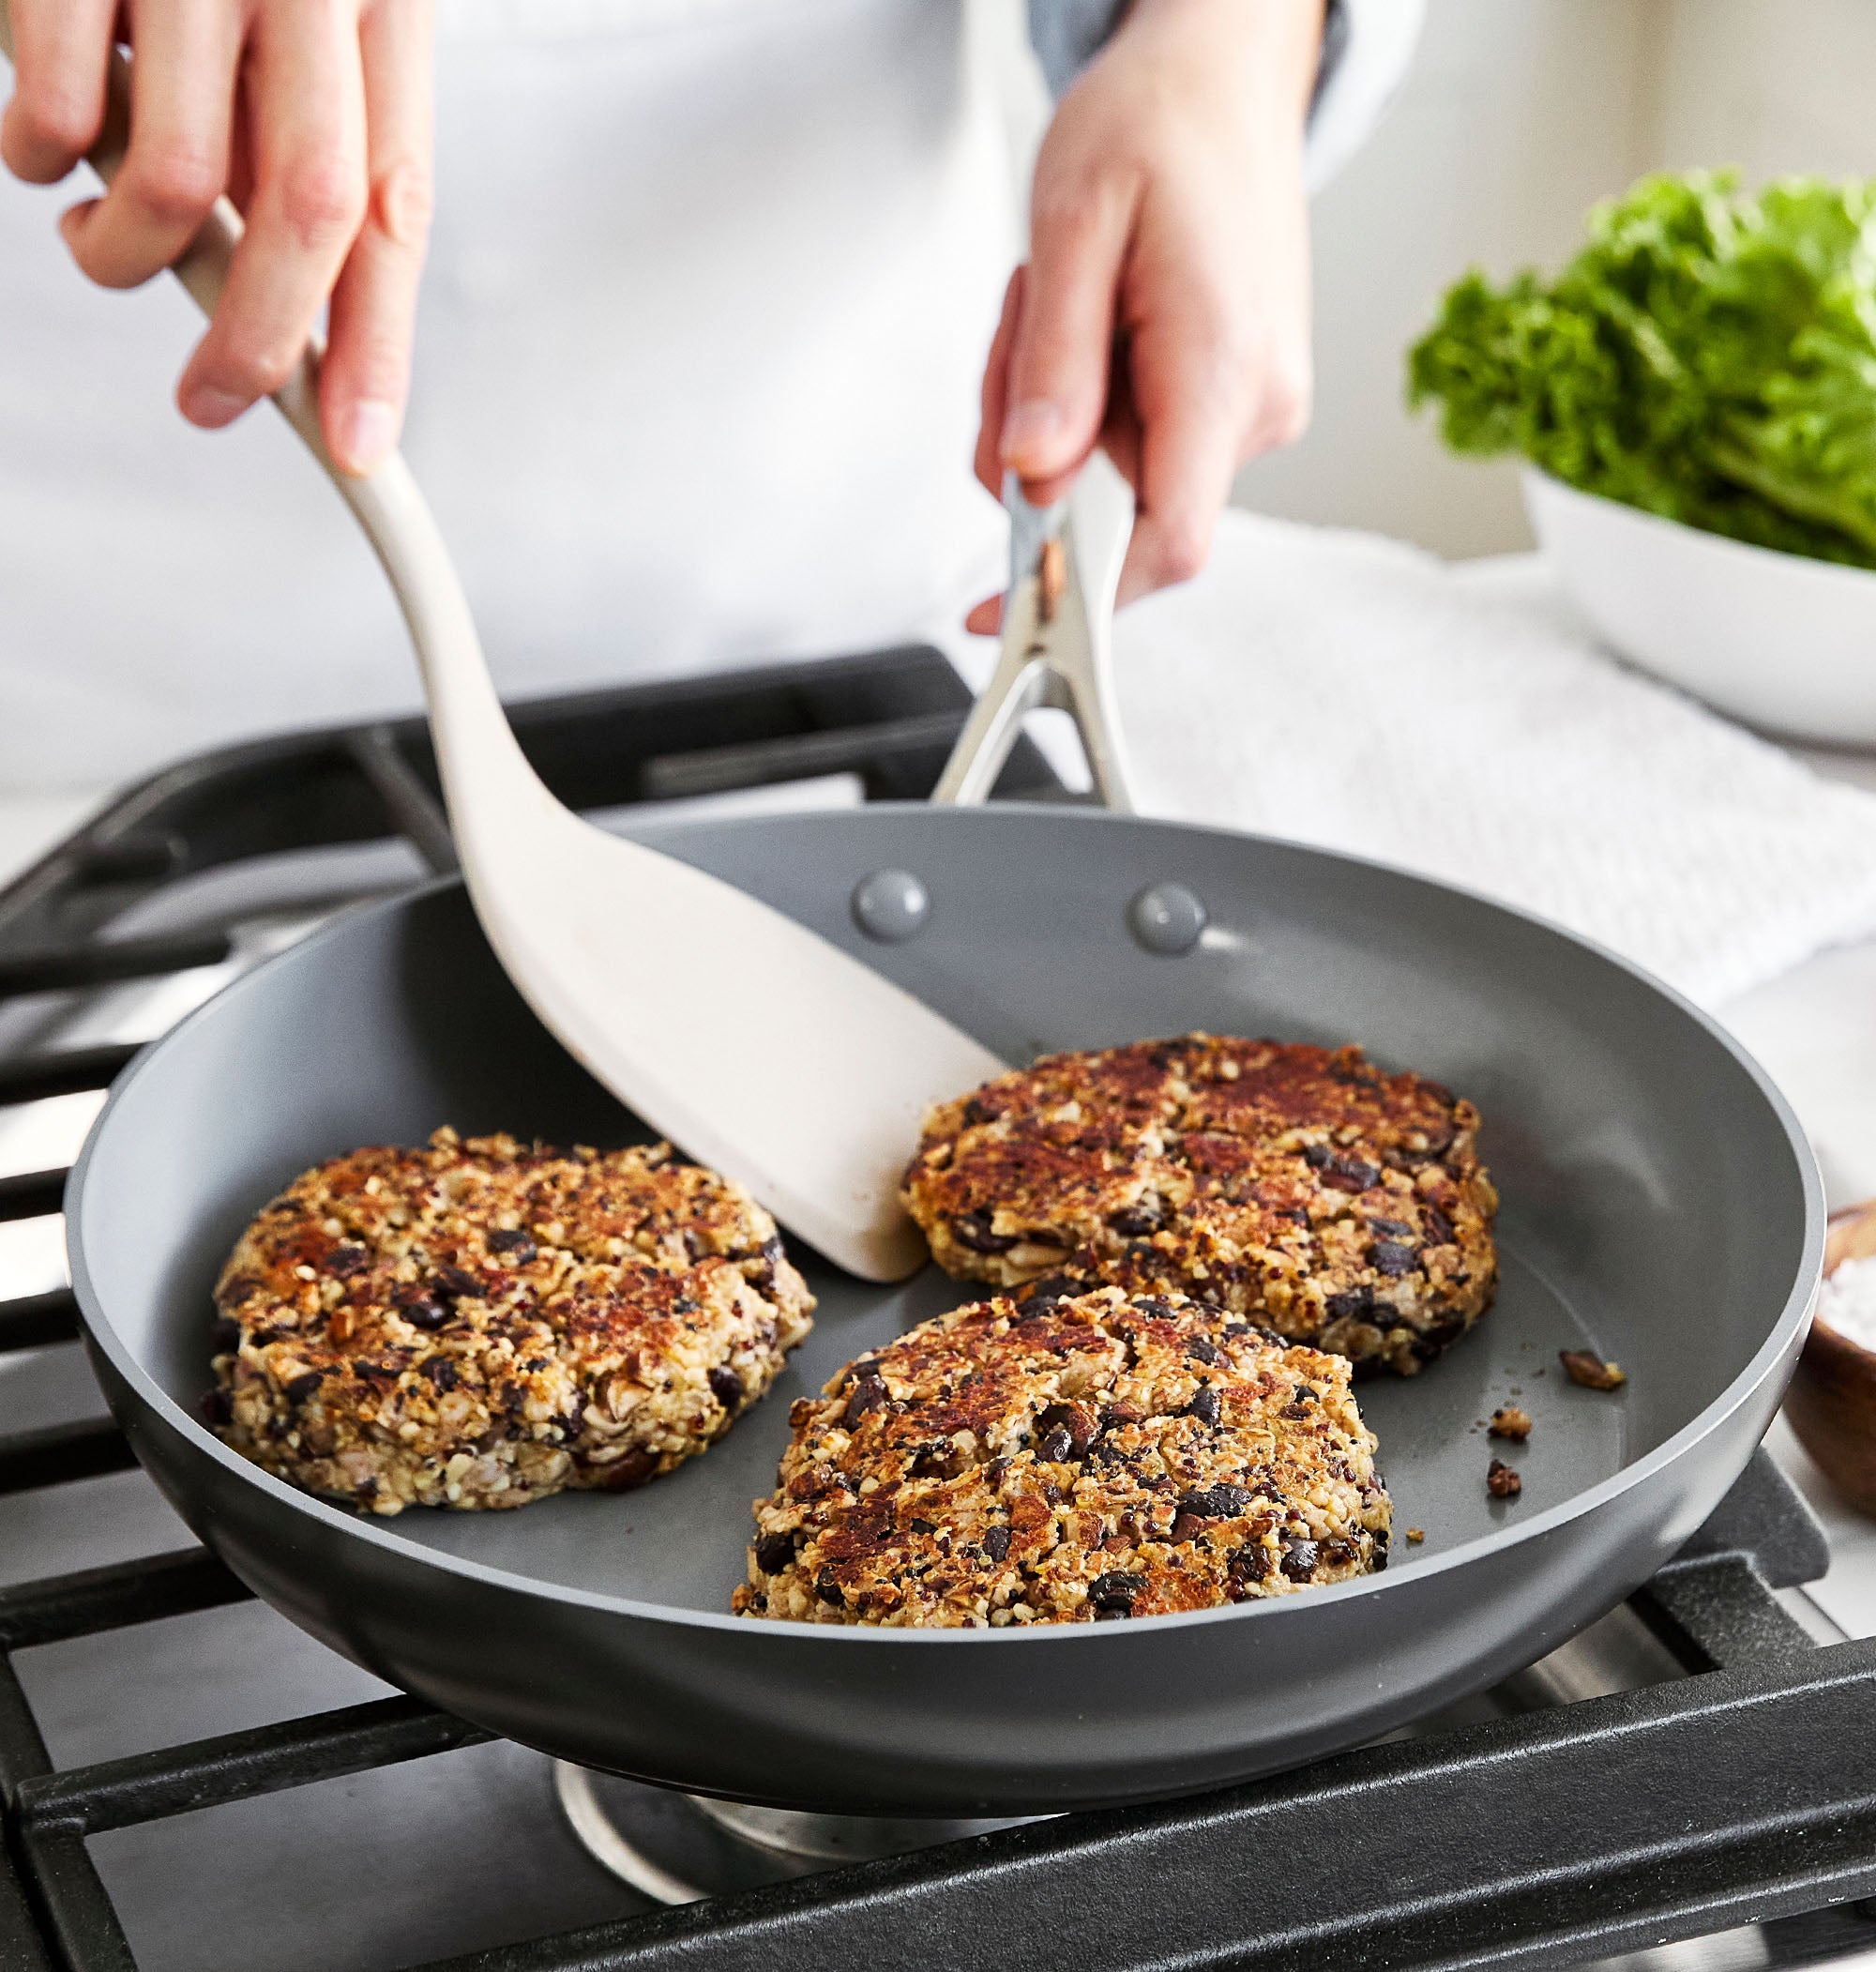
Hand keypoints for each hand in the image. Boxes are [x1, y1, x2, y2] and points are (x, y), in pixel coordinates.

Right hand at [1, 0, 433, 474]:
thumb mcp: (304, 5)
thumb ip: (304, 129)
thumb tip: (298, 307)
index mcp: (374, 2)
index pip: (392, 207)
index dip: (380, 344)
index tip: (363, 449)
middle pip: (303, 212)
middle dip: (259, 343)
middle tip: (213, 403)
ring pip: (174, 178)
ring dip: (126, 254)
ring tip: (95, 241)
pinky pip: (56, 109)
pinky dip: (38, 157)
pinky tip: (38, 145)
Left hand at [970, 0, 1320, 629]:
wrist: (1223, 79)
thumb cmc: (1159, 124)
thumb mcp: (1073, 225)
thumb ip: (1053, 363)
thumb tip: (1029, 474)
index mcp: (1224, 368)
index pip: (1168, 543)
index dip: (1082, 595)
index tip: (1001, 612)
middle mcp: (1256, 407)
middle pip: (1114, 511)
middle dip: (1036, 451)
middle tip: (1024, 334)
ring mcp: (1250, 412)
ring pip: (1112, 480)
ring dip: (1054, 414)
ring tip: (1064, 302)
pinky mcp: (1232, 406)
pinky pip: (1130, 447)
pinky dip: (1085, 401)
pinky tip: (1094, 320)